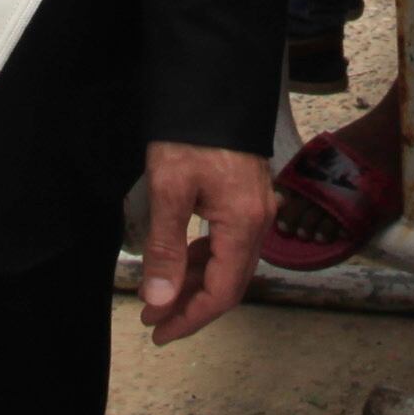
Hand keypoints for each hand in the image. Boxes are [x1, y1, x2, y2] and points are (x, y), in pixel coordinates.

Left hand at [135, 139, 268, 343]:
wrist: (213, 83)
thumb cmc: (191, 132)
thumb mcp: (169, 190)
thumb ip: (166, 248)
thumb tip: (160, 298)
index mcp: (244, 224)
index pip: (222, 292)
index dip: (190, 318)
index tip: (158, 331)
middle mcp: (258, 221)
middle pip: (230, 283)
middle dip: (192, 307)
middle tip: (154, 321)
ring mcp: (256, 209)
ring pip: (229, 264)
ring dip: (196, 285)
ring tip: (160, 296)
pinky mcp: (246, 197)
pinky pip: (229, 243)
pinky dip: (204, 260)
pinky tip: (181, 264)